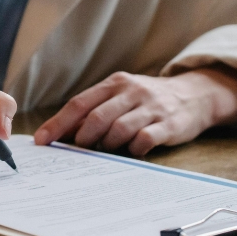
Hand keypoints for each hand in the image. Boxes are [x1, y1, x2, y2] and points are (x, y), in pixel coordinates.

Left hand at [33, 67, 236, 155]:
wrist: (195, 95)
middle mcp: (131, 92)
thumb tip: (59, 132)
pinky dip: (133, 149)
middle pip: (97, 117)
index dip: (58, 123)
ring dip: (107, 145)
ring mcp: (151, 107)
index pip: (79, 104)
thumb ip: (94, 110)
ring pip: (119, 129)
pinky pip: (144, 140)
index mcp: (114, 84)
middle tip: (77, 151)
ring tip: (107, 151)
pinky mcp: (169, 124)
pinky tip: (132, 152)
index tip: (41, 141)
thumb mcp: (120, 96)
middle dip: (82, 138)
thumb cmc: (147, 101)